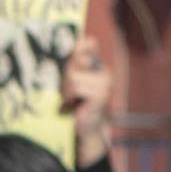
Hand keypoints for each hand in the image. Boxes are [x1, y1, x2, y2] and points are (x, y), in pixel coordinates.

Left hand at [64, 50, 118, 166]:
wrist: (84, 130)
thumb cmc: (75, 105)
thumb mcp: (71, 80)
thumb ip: (74, 63)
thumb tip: (81, 41)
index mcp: (97, 65)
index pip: (88, 43)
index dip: (77, 48)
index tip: (70, 62)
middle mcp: (103, 71)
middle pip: (75, 60)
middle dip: (66, 76)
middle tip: (67, 92)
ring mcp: (104, 82)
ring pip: (73, 76)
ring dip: (66, 90)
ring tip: (70, 100)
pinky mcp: (101, 94)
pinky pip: (77, 87)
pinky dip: (70, 97)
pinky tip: (74, 105)